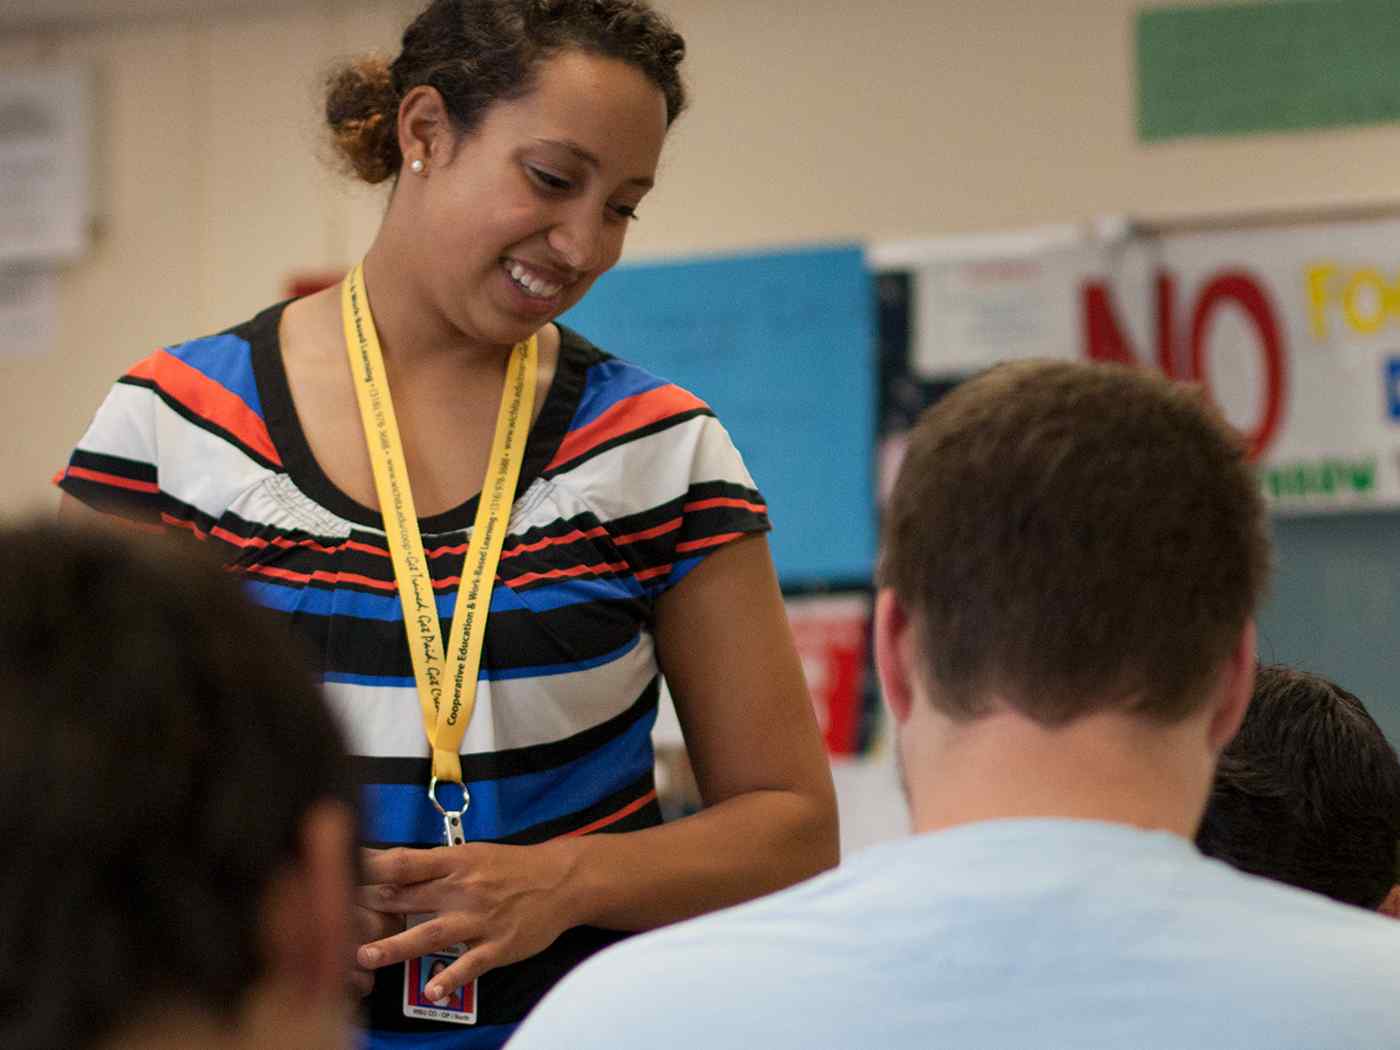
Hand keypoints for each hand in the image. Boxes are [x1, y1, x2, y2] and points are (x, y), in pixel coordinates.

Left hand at [355, 840, 579, 999]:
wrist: (562, 879)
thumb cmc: (511, 867)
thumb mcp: (472, 854)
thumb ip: (432, 866)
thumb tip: (385, 869)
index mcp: (454, 861)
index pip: (402, 863)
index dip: (367, 868)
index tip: (336, 874)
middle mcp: (463, 888)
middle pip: (407, 897)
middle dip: (369, 909)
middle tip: (332, 920)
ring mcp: (480, 918)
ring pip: (431, 933)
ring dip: (396, 946)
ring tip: (366, 957)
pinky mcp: (498, 945)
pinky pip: (470, 964)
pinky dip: (450, 978)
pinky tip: (431, 992)